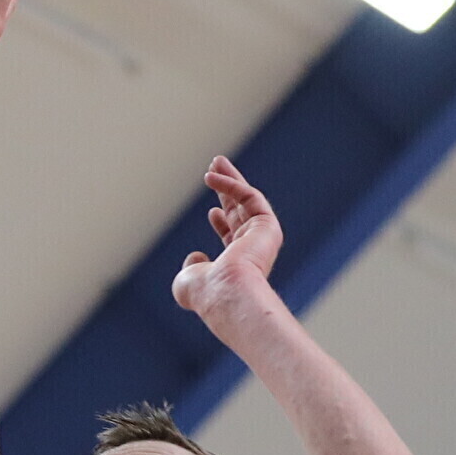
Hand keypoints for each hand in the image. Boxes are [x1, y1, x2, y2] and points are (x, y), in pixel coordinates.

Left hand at [170, 156, 283, 325]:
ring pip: (248, 198)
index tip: (212, 212)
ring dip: (231, 179)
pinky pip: (249, 196)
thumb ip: (191, 268)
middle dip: (228, 190)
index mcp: (237, 263)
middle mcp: (252, 249)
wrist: (225, 293)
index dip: (223, 222)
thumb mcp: (188, 282)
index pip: (234, 239)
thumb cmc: (205, 292)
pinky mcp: (267, 225)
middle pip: (241, 211)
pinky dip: (231, 184)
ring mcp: (262, 237)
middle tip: (216, 170)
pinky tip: (212, 177)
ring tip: (216, 161)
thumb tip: (196, 256)